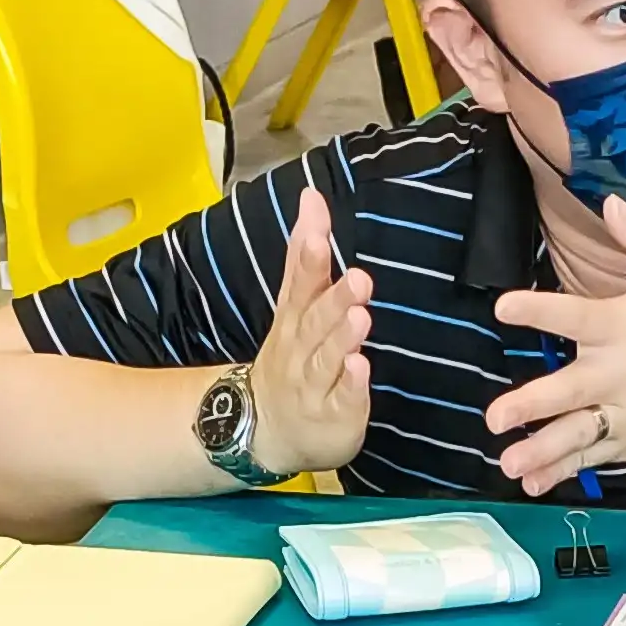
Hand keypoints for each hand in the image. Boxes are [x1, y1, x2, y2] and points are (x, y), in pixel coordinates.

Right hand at [245, 185, 373, 477]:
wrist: (264, 429)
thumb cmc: (291, 358)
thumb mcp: (294, 304)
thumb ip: (306, 255)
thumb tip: (312, 195)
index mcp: (293, 319)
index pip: (299, 284)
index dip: (306, 258)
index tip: (316, 231)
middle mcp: (300, 349)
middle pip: (316, 321)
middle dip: (336, 299)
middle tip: (360, 277)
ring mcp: (314, 384)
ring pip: (327, 359)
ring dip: (343, 338)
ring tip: (361, 316)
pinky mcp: (333, 415)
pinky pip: (341, 399)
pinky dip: (350, 384)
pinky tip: (360, 367)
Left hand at [485, 198, 625, 492]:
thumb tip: (609, 202)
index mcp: (623, 326)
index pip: (573, 315)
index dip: (538, 309)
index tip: (504, 307)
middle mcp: (619, 373)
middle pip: (568, 391)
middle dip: (531, 405)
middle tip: (496, 417)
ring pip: (577, 434)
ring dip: (541, 451)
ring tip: (510, 464)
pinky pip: (594, 456)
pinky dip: (565, 470)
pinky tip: (534, 482)